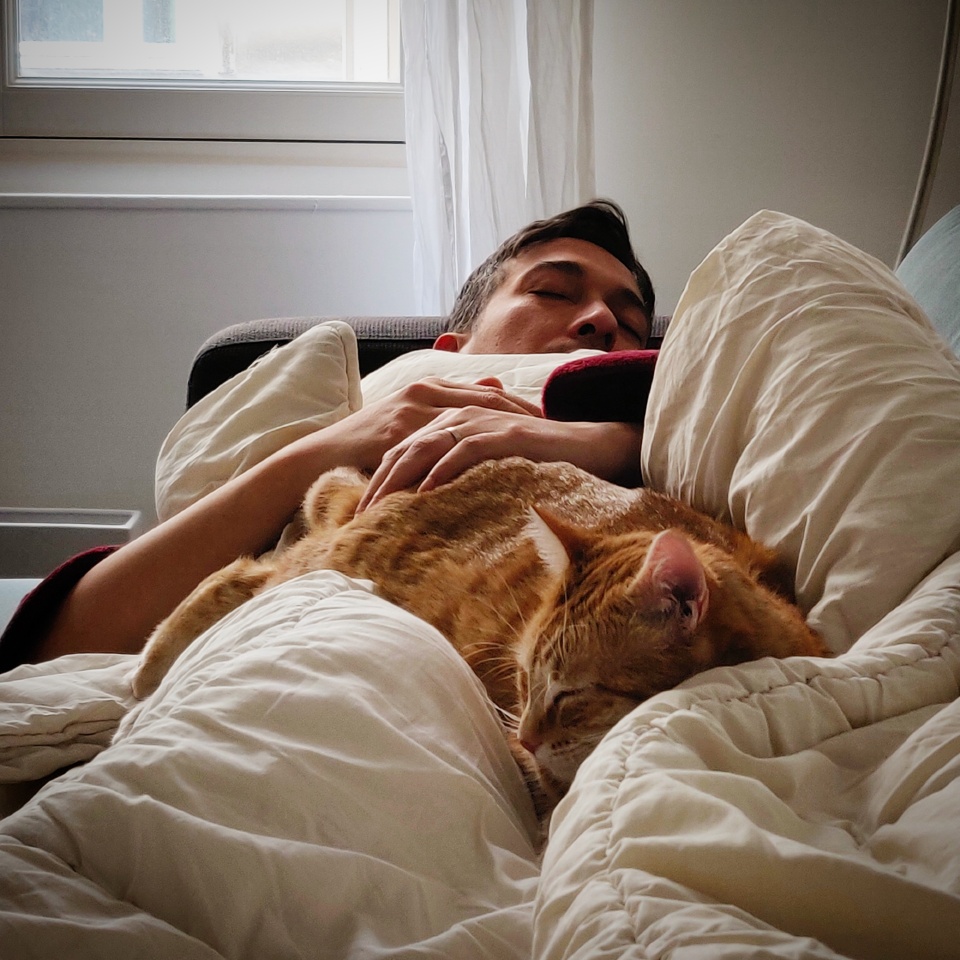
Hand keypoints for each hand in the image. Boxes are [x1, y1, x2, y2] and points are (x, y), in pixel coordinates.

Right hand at [317, 374, 540, 473]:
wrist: (325, 454)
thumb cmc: (370, 440)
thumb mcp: (412, 418)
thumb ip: (448, 407)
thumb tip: (493, 388)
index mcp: (430, 387)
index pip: (486, 391)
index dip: (519, 403)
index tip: (547, 417)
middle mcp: (424, 392)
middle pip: (486, 398)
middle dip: (521, 412)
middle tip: (552, 428)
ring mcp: (411, 411)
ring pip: (469, 417)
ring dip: (503, 429)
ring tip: (533, 445)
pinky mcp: (399, 434)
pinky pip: (442, 445)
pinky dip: (469, 454)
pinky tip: (492, 465)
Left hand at [358, 407, 642, 510]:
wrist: (588, 446)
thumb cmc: (537, 462)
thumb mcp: (488, 469)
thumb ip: (459, 476)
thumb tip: (426, 508)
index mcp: (452, 423)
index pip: (404, 450)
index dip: (379, 479)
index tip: (360, 512)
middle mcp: (461, 417)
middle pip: (406, 447)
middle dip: (379, 482)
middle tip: (359, 516)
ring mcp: (482, 422)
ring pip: (427, 447)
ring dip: (400, 478)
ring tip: (380, 508)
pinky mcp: (504, 433)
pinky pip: (464, 450)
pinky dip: (442, 470)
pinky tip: (425, 492)